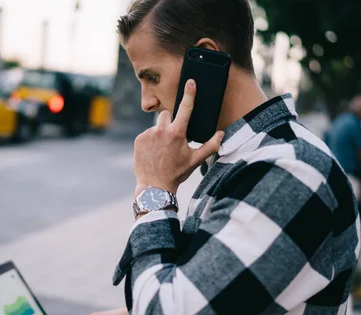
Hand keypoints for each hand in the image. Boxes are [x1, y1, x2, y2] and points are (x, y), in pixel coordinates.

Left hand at [133, 79, 224, 196]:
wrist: (155, 186)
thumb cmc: (177, 173)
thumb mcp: (196, 160)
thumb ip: (211, 146)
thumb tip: (221, 134)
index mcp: (177, 133)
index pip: (185, 108)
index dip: (189, 93)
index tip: (190, 82)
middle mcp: (161, 130)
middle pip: (167, 114)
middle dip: (171, 122)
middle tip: (173, 138)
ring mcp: (148, 134)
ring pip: (157, 125)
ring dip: (160, 133)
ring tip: (162, 150)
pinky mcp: (139, 139)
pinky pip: (147, 134)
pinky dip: (151, 140)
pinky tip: (153, 152)